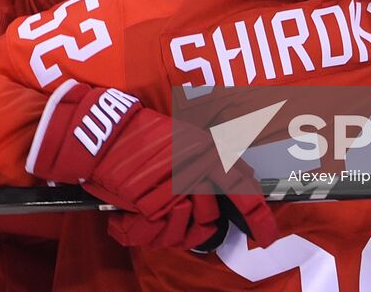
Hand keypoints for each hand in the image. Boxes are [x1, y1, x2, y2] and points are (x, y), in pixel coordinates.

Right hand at [27, 80, 277, 249]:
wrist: (104, 133)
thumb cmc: (140, 135)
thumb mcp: (182, 137)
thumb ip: (208, 160)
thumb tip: (230, 186)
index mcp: (208, 151)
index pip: (243, 190)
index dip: (259, 219)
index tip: (266, 236)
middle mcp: (195, 170)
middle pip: (210, 217)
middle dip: (197, 223)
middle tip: (176, 215)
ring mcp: (173, 189)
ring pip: (184, 229)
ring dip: (168, 226)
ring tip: (151, 210)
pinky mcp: (149, 204)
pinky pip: (155, 233)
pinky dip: (143, 229)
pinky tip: (133, 215)